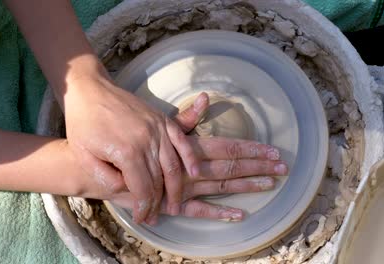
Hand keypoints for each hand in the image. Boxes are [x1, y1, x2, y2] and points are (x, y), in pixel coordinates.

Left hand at [62, 74, 205, 223]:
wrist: (90, 90)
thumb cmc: (82, 124)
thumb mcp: (83, 156)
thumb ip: (106, 178)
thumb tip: (127, 190)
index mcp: (126, 152)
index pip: (142, 188)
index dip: (144, 207)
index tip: (143, 219)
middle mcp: (146, 141)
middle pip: (159, 180)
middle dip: (159, 202)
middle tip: (157, 216)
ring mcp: (157, 128)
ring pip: (174, 164)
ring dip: (176, 187)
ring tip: (175, 203)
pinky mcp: (162, 119)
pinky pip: (181, 141)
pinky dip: (190, 157)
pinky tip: (194, 171)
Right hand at [109, 135, 287, 221]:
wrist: (100, 166)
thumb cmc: (129, 142)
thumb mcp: (158, 128)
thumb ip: (184, 119)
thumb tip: (205, 99)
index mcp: (188, 147)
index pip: (228, 147)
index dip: (252, 149)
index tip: (273, 151)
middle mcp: (190, 167)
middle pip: (231, 166)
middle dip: (259, 167)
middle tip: (284, 168)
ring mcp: (182, 187)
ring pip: (220, 186)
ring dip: (246, 186)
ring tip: (270, 185)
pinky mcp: (170, 205)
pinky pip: (197, 211)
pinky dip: (218, 213)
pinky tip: (239, 215)